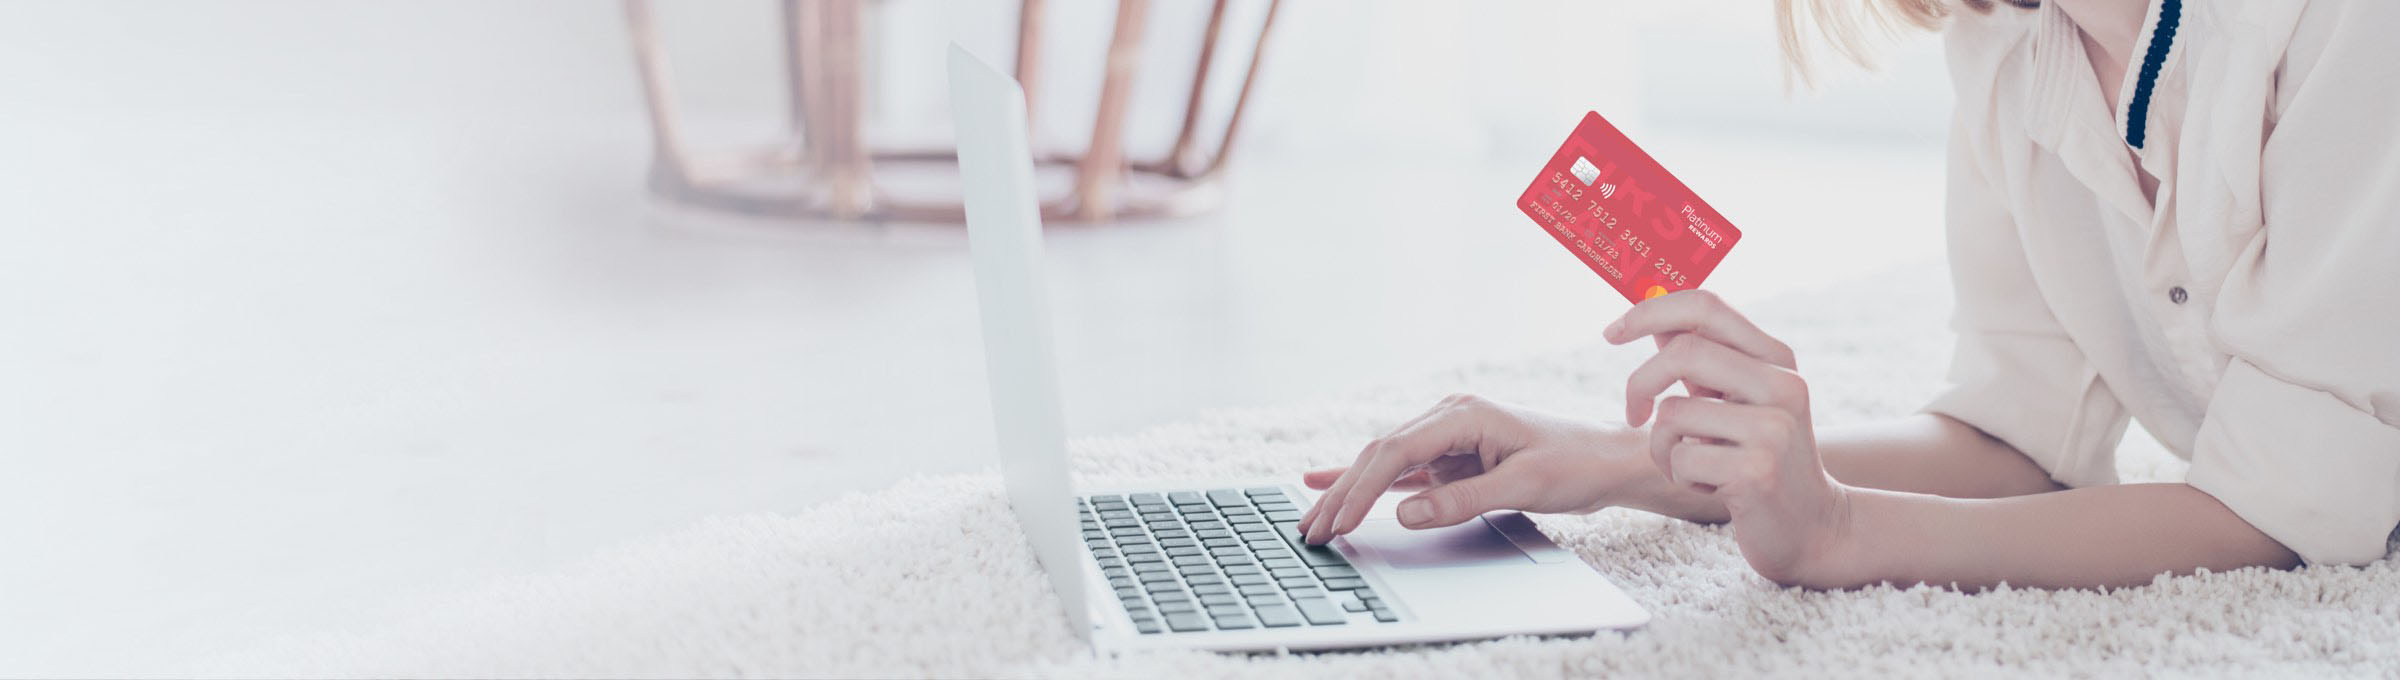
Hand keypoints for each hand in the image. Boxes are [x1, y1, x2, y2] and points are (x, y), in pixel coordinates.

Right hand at [1295, 394, 1646, 544]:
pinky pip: (1403, 473)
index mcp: (1463, 414)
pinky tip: (1333, 485)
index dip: (1360, 489)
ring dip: (1350, 492)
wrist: (1607, 459)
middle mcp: (1449, 418)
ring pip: (1385, 465)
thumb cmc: (1575, 464)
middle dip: (1343, 493)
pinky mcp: (1454, 456)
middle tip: (1310, 529)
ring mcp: (1449, 437)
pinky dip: (1370, 484)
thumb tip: (1407, 513)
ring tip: (1314, 519)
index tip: (1339, 522)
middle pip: (1380, 456)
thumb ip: (1462, 499)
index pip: (1395, 453)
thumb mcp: (1522, 485)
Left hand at [1606, 290, 1853, 586]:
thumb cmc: (1760, 460)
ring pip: (1672, 413)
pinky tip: (1712, 487)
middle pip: (1683, 351)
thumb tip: (1653, 320)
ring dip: (1662, 446)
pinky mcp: (1757, 472)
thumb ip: (1702, 361)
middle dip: (1640, 383)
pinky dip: (1679, 475)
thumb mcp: (1738, 401)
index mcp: (1777, 359)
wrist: (1812, 526)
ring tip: (1692, 464)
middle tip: (1633, 413)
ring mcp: (1773, 429)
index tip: (1612, 333)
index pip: (1706, 306)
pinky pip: (1681, 458)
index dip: (1650, 312)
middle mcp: (1783, 385)